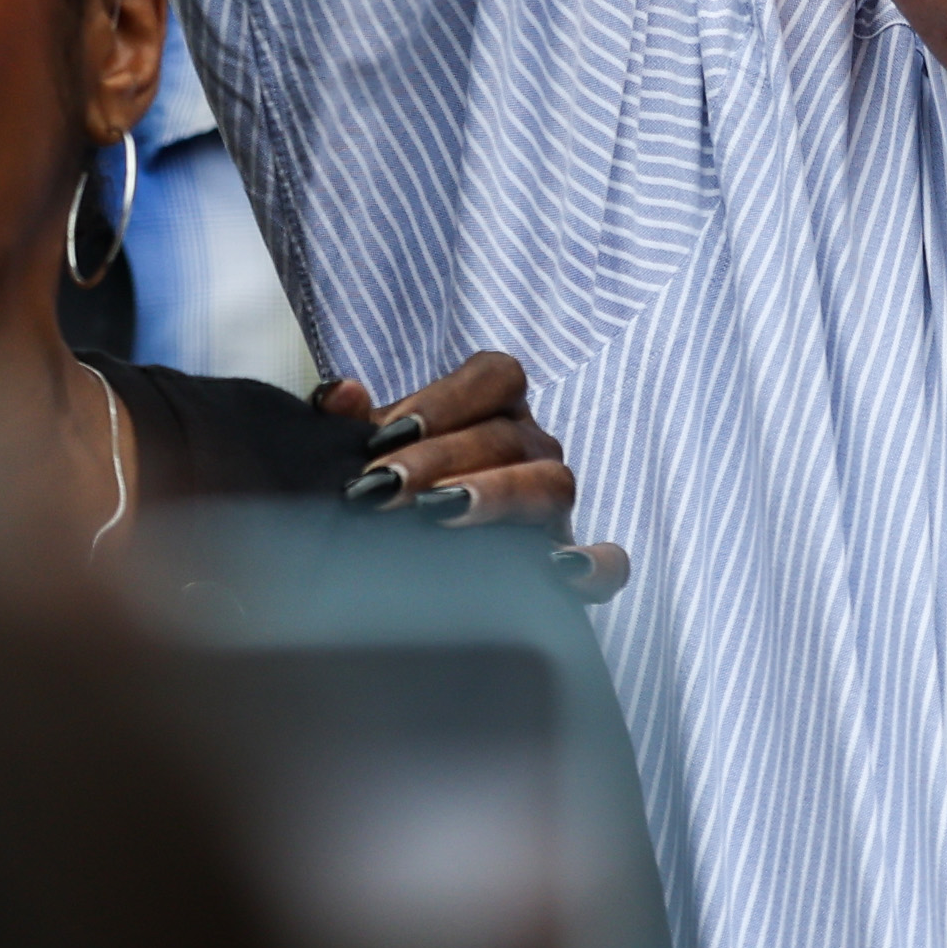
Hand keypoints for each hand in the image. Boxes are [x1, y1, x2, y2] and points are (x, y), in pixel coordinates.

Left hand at [322, 351, 626, 602]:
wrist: (405, 569)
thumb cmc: (395, 490)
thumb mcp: (369, 454)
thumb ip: (349, 422)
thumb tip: (339, 395)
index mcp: (495, 407)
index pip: (496, 377)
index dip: (445, 400)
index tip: (384, 435)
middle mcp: (531, 447)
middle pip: (507, 435)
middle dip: (438, 460)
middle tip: (378, 488)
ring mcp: (554, 505)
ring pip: (553, 483)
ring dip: (495, 494)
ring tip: (439, 513)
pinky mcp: (567, 563)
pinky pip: (607, 565)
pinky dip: (594, 565)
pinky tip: (556, 570)